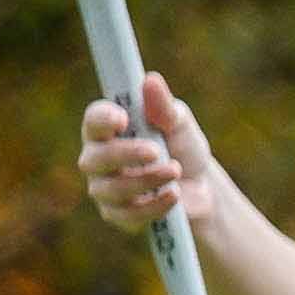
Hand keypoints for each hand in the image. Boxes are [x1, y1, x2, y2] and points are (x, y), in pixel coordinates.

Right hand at [81, 73, 215, 236]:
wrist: (201, 187)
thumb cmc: (182, 147)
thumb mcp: (180, 123)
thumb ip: (164, 106)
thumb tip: (150, 80)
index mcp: (108, 130)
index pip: (93, 121)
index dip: (102, 119)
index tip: (122, 118)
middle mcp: (97, 159)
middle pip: (93, 158)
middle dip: (125, 154)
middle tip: (156, 151)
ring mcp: (104, 188)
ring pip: (110, 189)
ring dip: (146, 179)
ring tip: (176, 170)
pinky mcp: (118, 214)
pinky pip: (126, 214)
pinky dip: (154, 205)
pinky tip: (173, 195)